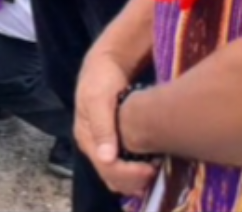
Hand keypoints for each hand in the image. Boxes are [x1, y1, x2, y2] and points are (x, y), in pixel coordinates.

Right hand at [75, 54, 156, 197]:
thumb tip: (106, 158)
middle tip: (156, 171)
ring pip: (117, 175)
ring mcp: (103, 144)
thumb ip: (102, 127)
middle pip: (111, 177)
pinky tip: (150, 164)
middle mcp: (92, 145)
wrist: (107, 62)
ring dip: (135, 179)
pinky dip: (135, 171)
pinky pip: (123, 166)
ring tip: (155, 170)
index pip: (106, 168)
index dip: (128, 174)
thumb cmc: (101, 77)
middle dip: (133, 180)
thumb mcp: (98, 98)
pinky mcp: (113, 141)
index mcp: (85, 137)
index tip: (150, 169)